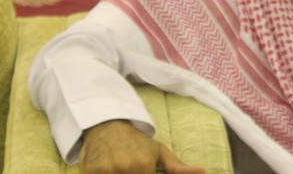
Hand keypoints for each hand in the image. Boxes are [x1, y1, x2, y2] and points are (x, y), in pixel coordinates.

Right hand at [80, 120, 205, 173]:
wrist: (106, 124)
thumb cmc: (136, 141)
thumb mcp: (159, 152)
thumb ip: (178, 168)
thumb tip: (203, 172)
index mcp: (143, 167)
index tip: (147, 171)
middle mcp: (124, 169)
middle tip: (134, 167)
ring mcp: (105, 171)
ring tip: (122, 167)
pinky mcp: (89, 173)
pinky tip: (110, 168)